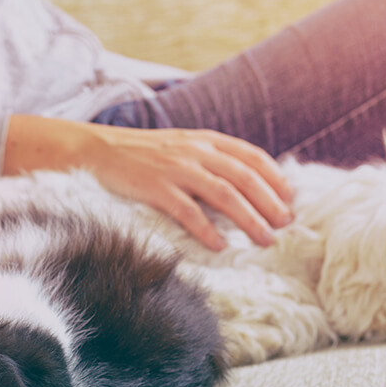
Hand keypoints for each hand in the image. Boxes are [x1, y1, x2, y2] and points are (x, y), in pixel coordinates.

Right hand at [3, 114, 293, 250]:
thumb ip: (210, 159)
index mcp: (204, 140)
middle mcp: (195, 151)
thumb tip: (244, 184)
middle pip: (243, 177)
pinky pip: (188, 211)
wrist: (95, 149)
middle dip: (269, 202)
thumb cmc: (141, 154)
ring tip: (264, 239)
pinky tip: (220, 246)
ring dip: (248, 219)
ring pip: (224, 194)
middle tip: (285, 225)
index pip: (250, 156)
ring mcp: (175, 169)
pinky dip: (207, 229)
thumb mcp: (180, 146)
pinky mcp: (155, 188)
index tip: (290, 198)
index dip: (274, 177)